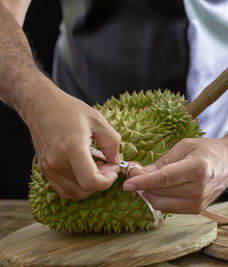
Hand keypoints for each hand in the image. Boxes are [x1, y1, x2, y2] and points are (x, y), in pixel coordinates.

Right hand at [25, 85, 120, 199]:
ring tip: (97, 166)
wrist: (41, 105)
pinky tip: (85, 169)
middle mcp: (57, 161)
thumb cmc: (70, 110)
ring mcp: (48, 168)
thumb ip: (112, 143)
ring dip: (90, 185)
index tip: (114, 168)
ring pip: (74, 193)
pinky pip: (64, 189)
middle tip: (108, 166)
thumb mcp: (98, 121)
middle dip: (101, 183)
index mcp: (72, 147)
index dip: (107, 181)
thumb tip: (115, 161)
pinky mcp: (44, 170)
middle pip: (84, 190)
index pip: (90, 181)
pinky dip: (78, 185)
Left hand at [123, 137, 227, 213]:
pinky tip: (162, 187)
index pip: (164, 179)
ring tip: (149, 180)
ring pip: (161, 203)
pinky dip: (161, 199)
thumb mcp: (185, 146)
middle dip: (142, 185)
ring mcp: (199, 202)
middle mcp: (198, 189)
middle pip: (160, 192)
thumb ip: (164, 161)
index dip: (143, 182)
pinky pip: (169, 208)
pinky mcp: (197, 209)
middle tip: (136, 173)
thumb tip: (142, 172)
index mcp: (197, 169)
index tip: (127, 183)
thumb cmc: (208, 150)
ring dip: (150, 193)